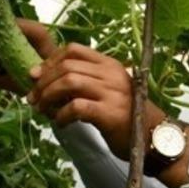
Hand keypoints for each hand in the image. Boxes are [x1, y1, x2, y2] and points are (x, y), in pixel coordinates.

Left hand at [27, 43, 163, 160]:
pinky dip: (62, 115)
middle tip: (33, 99)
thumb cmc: (127, 115)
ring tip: (43, 110)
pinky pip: (77, 107)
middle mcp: (111, 74)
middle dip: (43, 82)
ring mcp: (113, 92)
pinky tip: (61, 123)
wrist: (154, 137)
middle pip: (67, 66)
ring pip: (69, 82)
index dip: (49, 61)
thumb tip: (44, 79)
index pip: (73, 50)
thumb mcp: (107, 90)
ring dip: (49, 96)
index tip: (36, 77)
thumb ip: (84, 82)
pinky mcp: (111, 113)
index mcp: (109, 64)